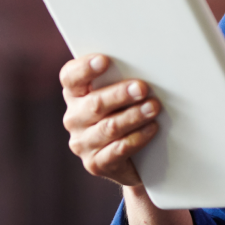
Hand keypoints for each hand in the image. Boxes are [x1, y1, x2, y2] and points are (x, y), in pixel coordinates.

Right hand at [61, 53, 160, 186]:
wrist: (134, 159)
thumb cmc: (127, 113)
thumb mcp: (122, 95)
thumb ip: (123, 79)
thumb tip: (146, 66)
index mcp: (75, 94)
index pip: (70, 78)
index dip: (85, 68)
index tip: (104, 60)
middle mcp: (74, 118)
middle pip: (94, 103)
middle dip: (120, 94)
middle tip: (142, 88)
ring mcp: (82, 143)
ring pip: (108, 127)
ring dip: (133, 116)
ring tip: (154, 107)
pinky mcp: (95, 163)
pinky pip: (118, 149)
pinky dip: (137, 138)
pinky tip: (151, 128)